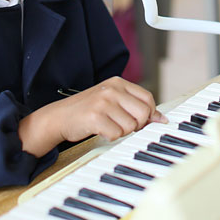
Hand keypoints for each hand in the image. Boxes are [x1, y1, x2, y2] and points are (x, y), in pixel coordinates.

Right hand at [18, 77, 165, 155]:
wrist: (58, 117)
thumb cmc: (87, 110)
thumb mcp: (111, 101)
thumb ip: (134, 106)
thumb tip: (161, 119)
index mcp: (118, 83)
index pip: (148, 98)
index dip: (149, 114)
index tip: (142, 122)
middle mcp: (111, 89)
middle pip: (144, 113)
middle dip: (137, 125)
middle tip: (122, 126)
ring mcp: (103, 102)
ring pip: (131, 126)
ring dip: (122, 132)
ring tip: (108, 126)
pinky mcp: (95, 117)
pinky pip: (117, 134)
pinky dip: (110, 137)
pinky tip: (100, 131)